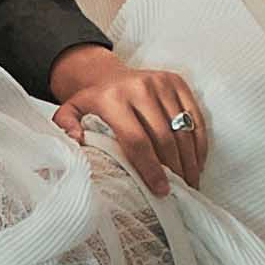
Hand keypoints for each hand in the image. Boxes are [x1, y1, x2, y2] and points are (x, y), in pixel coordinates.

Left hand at [48, 48, 211, 191]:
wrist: (109, 75)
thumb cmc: (94, 104)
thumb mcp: (71, 112)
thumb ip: (65, 126)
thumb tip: (77, 140)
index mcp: (113, 99)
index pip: (137, 141)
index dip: (151, 169)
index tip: (161, 190)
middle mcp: (140, 87)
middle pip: (164, 137)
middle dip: (173, 168)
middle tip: (179, 190)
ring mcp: (161, 83)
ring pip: (183, 128)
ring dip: (189, 159)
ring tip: (190, 181)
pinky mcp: (177, 82)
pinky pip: (195, 116)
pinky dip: (199, 142)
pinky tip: (197, 162)